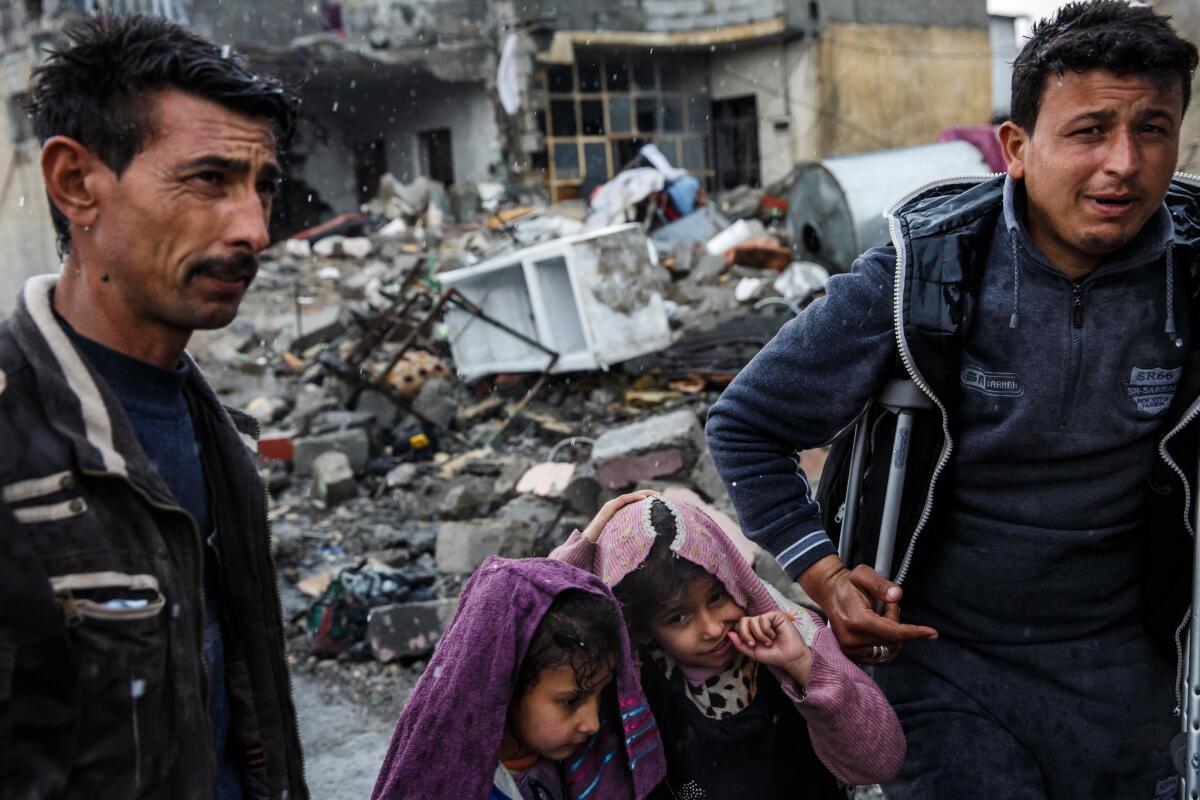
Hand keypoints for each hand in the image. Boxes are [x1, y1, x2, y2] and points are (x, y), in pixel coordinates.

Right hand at [580, 490, 658, 542]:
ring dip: (643, 494)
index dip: (646, 500)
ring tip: (656, 495)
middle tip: (661, 496)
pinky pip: (623, 500)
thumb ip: (630, 535)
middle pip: (633, 497)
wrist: (587, 545)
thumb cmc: (604, 545)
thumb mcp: (621, 538)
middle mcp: (614, 507)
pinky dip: (634, 498)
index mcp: (618, 513)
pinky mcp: (608, 508)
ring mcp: (610, 506)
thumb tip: (645, 542)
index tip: (659, 502)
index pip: (634, 503)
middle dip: (648, 495)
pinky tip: (644, 499)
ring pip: (629, 497)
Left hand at [728, 610, 812, 686]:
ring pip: (753, 620)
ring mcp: (768, 618)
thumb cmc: (772, 655)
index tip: (750, 644)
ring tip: (768, 642)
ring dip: (759, 635)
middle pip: (743, 620)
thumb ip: (739, 644)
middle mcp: (759, 622)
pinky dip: (766, 630)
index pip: (739, 624)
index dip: (742, 634)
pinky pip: (763, 618)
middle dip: (747, 634)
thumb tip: (729, 633)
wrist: (789, 658)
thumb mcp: (752, 652)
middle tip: (755, 643)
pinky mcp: (776, 615)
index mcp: (753, 630)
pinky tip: (774, 635)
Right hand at [799, 555, 936, 664]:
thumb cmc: (847, 583)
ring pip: (888, 649)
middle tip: (886, 605)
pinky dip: (885, 643)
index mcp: (857, 620)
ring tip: (879, 616)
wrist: (828, 592)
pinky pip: (880, 656)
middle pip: (893, 639)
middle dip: (896, 622)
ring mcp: (850, 649)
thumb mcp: (863, 575)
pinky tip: (878, 629)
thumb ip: (881, 584)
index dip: (915, 632)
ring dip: (890, 634)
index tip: (932, 633)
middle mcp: (852, 639)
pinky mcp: (851, 654)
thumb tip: (897, 595)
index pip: (893, 632)